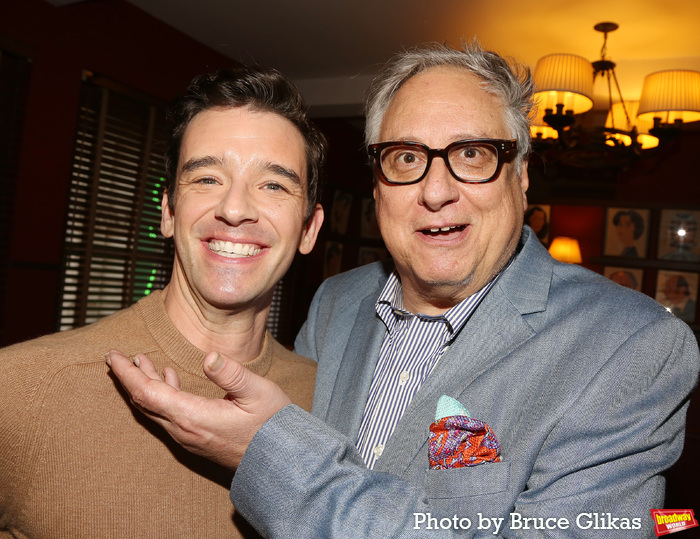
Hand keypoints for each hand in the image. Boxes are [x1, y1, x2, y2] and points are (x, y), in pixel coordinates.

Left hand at [106, 349, 291, 468]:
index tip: (113, 356)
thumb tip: (208, 356)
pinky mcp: (197, 438)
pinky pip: (169, 414)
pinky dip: (162, 393)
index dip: (127, 373)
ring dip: (146, 383)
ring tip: (140, 361)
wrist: (280, 461)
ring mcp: (190, 436)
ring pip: (156, 409)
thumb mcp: (258, 393)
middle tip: (116, 357)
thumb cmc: (272, 425)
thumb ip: (231, 374)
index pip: (148, 393)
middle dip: (129, 377)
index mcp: (193, 416)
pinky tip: (168, 378)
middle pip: (145, 402)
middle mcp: (185, 429)